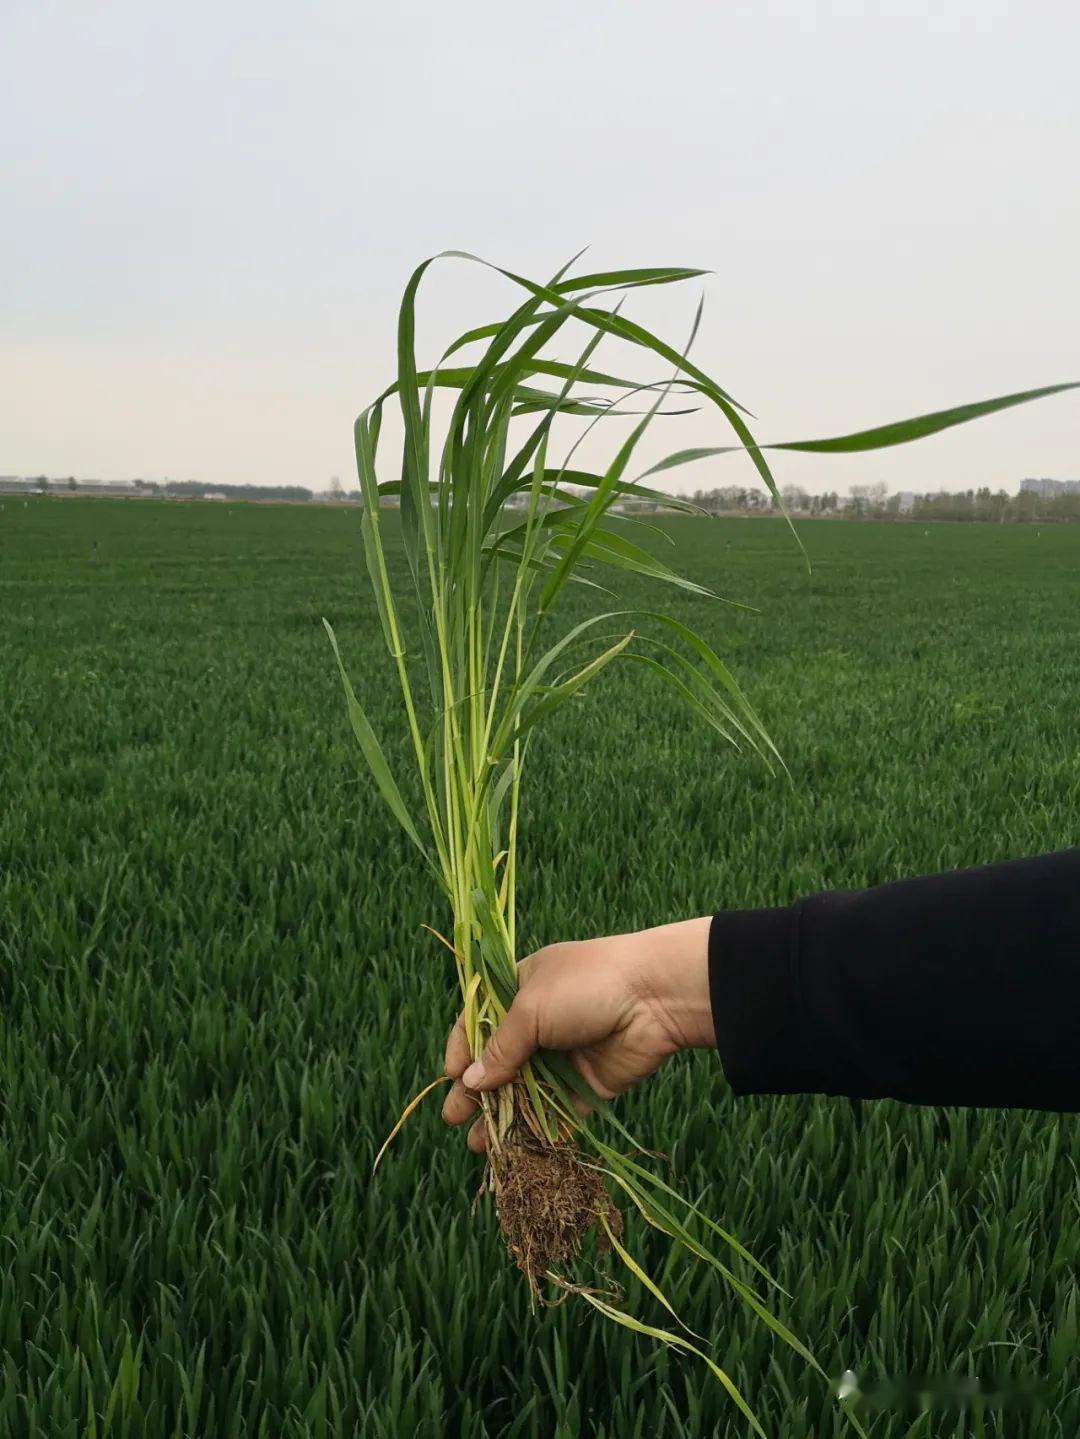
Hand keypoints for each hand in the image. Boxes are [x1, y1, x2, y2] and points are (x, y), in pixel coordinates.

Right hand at [442, 917, 714, 1151]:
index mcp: (521, 988)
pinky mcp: (587, 1083)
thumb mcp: (531, 1008)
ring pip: (526, 1091)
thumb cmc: (587, 985)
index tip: (449, 1077)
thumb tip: (469, 1082)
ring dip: (504, 1117)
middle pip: (499, 1061)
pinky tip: (518, 1151)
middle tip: (455, 1119)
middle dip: (476, 1091)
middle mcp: (540, 1022)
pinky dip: (539, 1130)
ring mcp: (564, 1054)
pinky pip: (558, 1110)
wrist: (657, 996)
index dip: (462, 1049)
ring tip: (480, 1145)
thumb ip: (501, 1048)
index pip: (479, 1020)